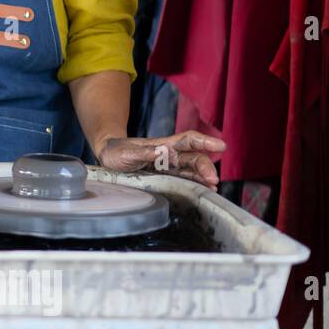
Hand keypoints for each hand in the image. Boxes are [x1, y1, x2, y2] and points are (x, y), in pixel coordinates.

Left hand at [95, 131, 225, 189]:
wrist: (108, 157)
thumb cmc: (117, 151)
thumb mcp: (127, 153)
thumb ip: (144, 153)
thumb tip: (161, 152)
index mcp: (163, 145)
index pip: (188, 140)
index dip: (204, 141)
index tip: (220, 145)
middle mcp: (169, 155)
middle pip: (193, 158)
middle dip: (205, 166)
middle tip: (214, 179)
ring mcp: (169, 167)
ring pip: (191, 170)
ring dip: (203, 177)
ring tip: (213, 186)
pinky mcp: (165, 177)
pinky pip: (184, 179)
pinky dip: (196, 183)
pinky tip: (205, 188)